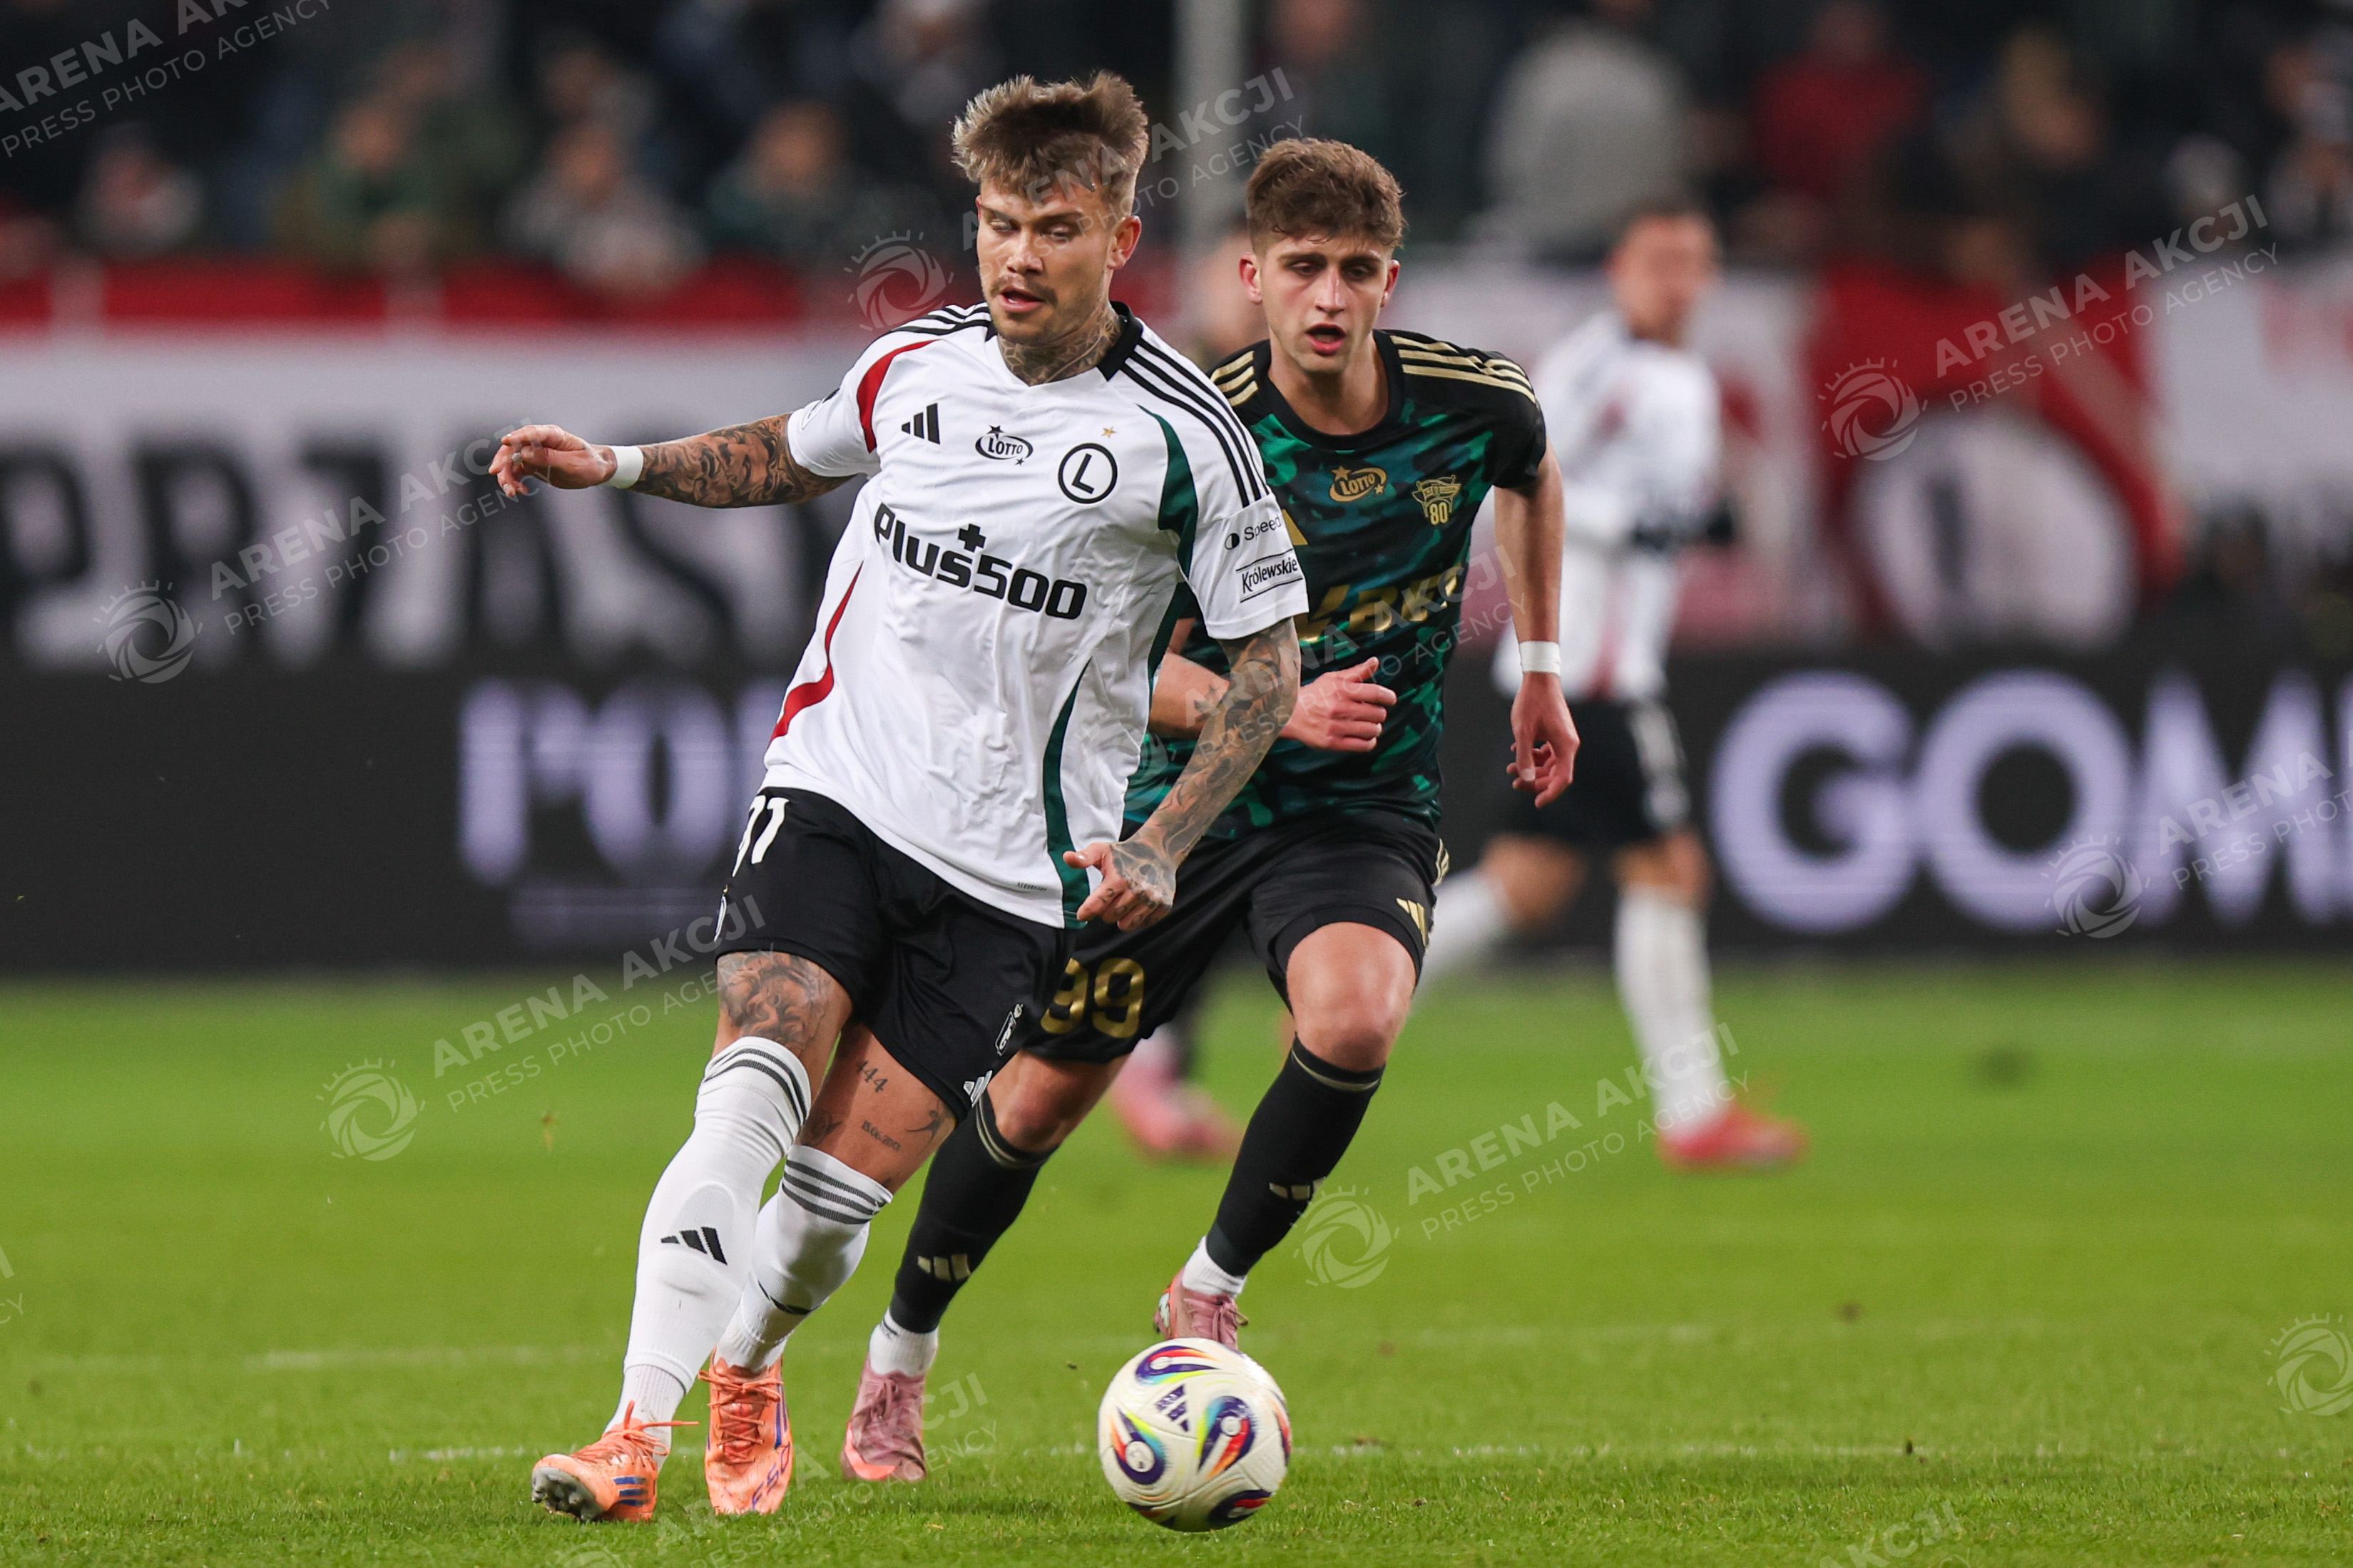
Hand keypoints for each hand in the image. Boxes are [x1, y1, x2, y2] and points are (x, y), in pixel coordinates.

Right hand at [490, 424, 616, 498]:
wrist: (596, 471)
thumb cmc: (589, 464)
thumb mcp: (573, 463)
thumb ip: (549, 457)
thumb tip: (525, 453)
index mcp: (553, 435)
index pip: (531, 433)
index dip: (517, 437)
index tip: (505, 442)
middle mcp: (540, 442)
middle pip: (514, 447)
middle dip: (503, 460)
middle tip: (497, 474)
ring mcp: (534, 453)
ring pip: (512, 461)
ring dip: (507, 475)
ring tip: (511, 491)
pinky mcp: (532, 465)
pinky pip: (517, 472)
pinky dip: (514, 482)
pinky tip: (520, 491)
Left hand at [1065, 838, 1176, 930]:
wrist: (1159, 850)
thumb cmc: (1125, 853)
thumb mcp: (1102, 850)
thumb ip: (1083, 857)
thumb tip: (1066, 858)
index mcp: (1119, 878)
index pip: (1097, 905)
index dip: (1086, 912)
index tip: (1083, 914)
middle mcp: (1137, 890)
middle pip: (1109, 917)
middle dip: (1106, 911)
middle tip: (1110, 898)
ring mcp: (1152, 899)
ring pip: (1126, 925)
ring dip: (1121, 917)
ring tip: (1123, 902)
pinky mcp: (1164, 905)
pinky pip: (1144, 924)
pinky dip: (1138, 918)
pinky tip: (1138, 904)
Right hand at [1280, 658, 1395, 752]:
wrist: (1289, 714)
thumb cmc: (1315, 694)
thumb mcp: (1333, 678)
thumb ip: (1357, 671)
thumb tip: (1375, 661)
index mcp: (1342, 690)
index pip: (1376, 693)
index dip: (1388, 697)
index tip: (1390, 699)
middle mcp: (1340, 708)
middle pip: (1378, 714)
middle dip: (1379, 713)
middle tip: (1373, 713)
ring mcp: (1336, 727)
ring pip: (1373, 730)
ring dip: (1375, 728)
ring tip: (1368, 725)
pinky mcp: (1333, 742)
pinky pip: (1363, 745)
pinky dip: (1370, 742)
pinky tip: (1366, 737)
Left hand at [1507, 673, 1577, 806]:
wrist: (1539, 678)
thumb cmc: (1532, 703)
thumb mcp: (1523, 732)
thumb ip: (1524, 757)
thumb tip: (1526, 779)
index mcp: (1566, 746)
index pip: (1563, 779)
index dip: (1550, 793)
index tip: (1537, 804)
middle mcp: (1568, 745)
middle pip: (1555, 774)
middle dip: (1535, 781)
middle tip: (1514, 782)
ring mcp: (1563, 739)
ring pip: (1549, 764)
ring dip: (1531, 769)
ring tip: (1510, 768)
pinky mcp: (1556, 733)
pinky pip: (1546, 753)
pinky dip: (1532, 756)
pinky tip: (1515, 752)